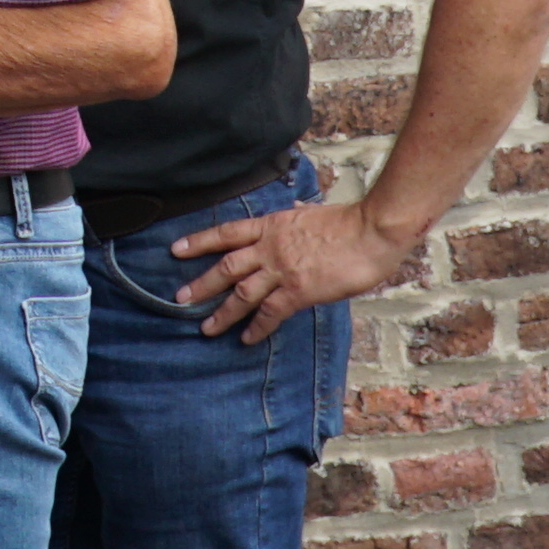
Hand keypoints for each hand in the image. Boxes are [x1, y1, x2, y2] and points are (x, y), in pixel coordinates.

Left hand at [166, 191, 422, 344]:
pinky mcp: (299, 290)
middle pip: (226, 266)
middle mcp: (270, 246)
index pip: (227, 232)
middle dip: (202, 283)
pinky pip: (270, 313)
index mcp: (273, 225)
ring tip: (206, 328)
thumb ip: (297, 219)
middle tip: (180, 298)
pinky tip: (246, 338)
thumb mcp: (312, 213)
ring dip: (222, 312)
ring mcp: (283, 269)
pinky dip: (257, 327)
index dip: (199, 241)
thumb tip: (295, 210)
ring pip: (242, 292)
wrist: (372, 229)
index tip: (176, 249)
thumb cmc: (350, 222)